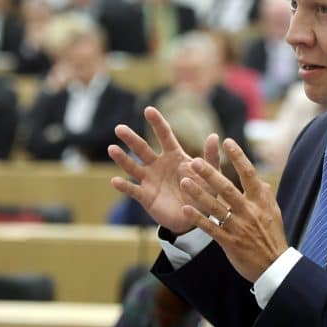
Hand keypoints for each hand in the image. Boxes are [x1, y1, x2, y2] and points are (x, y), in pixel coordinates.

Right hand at [108, 106, 220, 233]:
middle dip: (132, 139)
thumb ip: (211, 157)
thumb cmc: (204, 192)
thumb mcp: (210, 175)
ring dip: (122, 159)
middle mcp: (159, 165)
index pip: (165, 136)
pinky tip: (115, 180)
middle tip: (119, 128)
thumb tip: (214, 136)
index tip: (149, 109)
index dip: (157, 123)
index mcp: (175, 156)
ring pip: (133, 166)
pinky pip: (133, 190)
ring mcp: (150, 180)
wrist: (195, 217)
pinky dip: (124, 186)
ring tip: (112, 149)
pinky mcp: (145, 196)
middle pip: (143, 149)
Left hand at [179, 138, 287, 282]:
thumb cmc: (273, 236)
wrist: (275, 265)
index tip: (228, 141)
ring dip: (198, 193)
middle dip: (210, 174)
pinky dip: (198, 219)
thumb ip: (265, 195)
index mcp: (261, 200)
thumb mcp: (274, 212)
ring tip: (184, 181)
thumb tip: (260, 181)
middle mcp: (249, 210)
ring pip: (215, 207)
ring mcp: (239, 226)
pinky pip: (211, 228)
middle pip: (227, 188)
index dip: (238, 156)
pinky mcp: (230, 242)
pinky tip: (185, 209)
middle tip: (195, 160)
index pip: (249, 173)